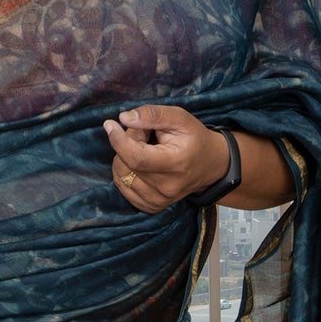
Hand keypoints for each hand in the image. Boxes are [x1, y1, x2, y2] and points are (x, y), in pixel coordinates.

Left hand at [104, 105, 229, 212]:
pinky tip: (140, 164)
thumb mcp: (180, 118)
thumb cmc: (194, 139)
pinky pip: (122, 186)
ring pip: (120, 175)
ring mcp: (157, 200)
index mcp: (176, 164)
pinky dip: (125, 171)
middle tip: (143, 134)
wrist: (210, 166)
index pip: (136, 157)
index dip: (118, 140)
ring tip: (145, 149)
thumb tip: (124, 118)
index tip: (110, 124)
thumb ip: (153, 115)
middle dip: (126, 143)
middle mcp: (166, 187)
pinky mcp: (150, 206)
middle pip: (127, 163)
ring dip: (125, 157)